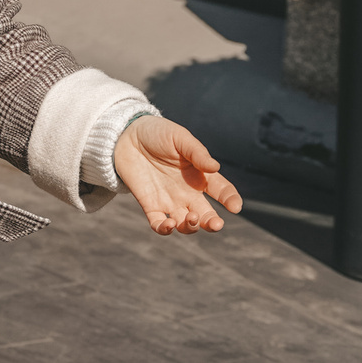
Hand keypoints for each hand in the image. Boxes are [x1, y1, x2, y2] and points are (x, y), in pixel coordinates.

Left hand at [112, 116, 243, 235]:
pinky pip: (159, 224)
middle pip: (206, 214)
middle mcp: (188, 192)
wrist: (126, 136)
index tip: (235, 207)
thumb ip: (197, 153)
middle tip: (216, 224)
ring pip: (186, 224)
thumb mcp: (179, 138)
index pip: (222, 190)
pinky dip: (165, 229)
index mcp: (200, 175)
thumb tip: (215, 167)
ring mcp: (170, 201)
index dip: (231, 199)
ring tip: (190, 219)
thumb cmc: (157, 133)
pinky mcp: (150, 205)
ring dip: (191, 227)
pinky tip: (168, 225)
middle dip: (213, 223)